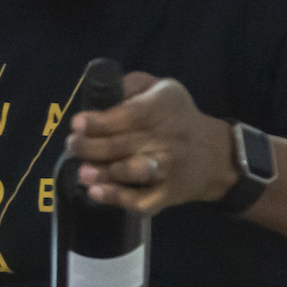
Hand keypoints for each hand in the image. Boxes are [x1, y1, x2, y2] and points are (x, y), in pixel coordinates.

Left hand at [68, 73, 236, 214]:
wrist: (215, 155)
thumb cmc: (176, 117)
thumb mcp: (161, 89)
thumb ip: (130, 86)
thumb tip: (97, 91)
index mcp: (164, 107)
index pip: (129, 115)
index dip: (100, 121)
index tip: (77, 123)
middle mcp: (169, 138)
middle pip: (122, 144)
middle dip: (90, 146)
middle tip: (72, 145)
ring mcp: (168, 167)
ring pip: (133, 172)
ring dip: (104, 173)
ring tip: (83, 171)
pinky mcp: (167, 193)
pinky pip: (141, 200)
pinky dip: (118, 198)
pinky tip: (96, 192)